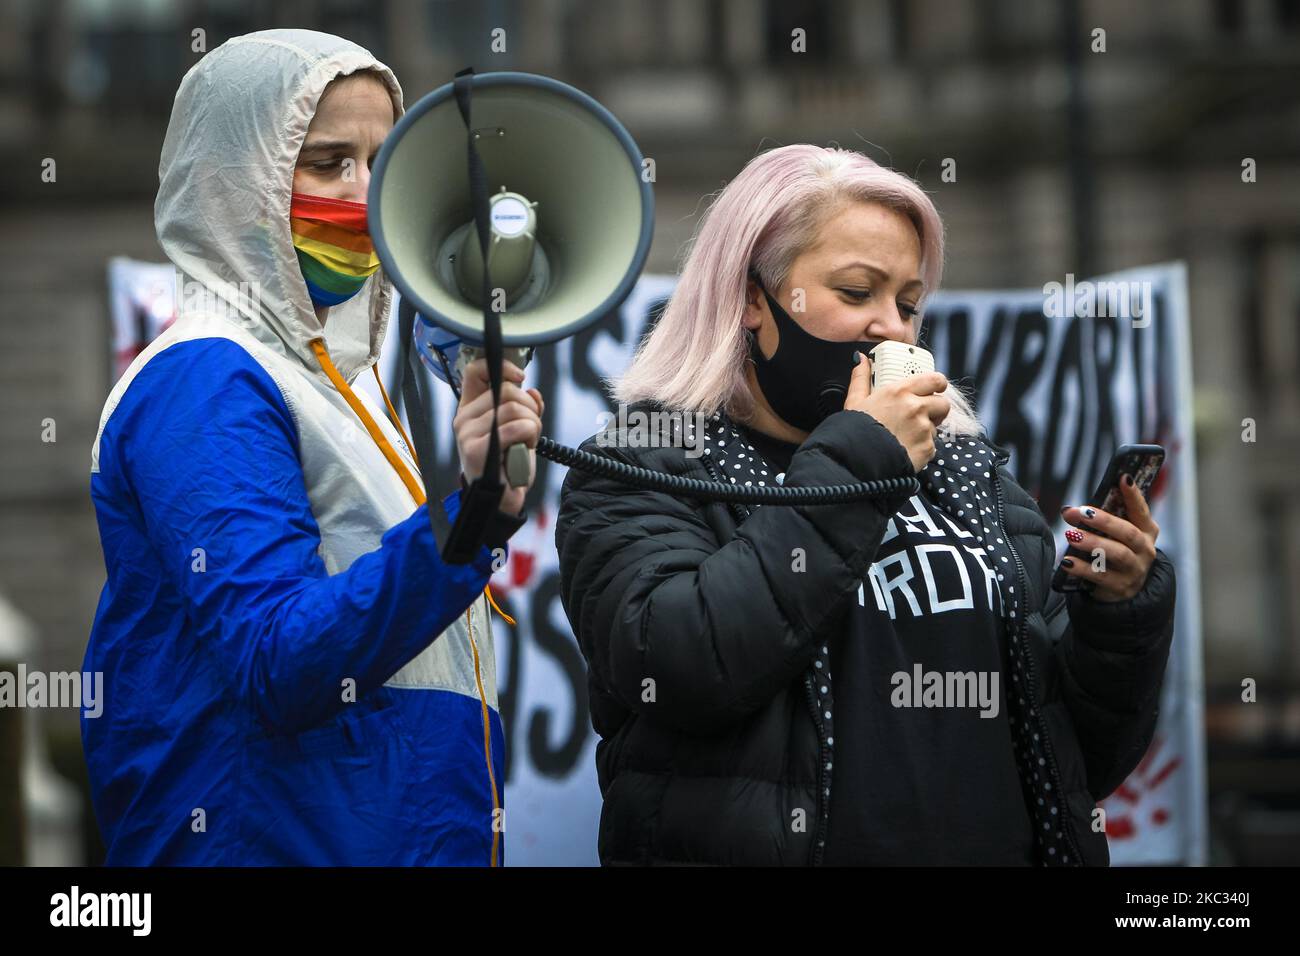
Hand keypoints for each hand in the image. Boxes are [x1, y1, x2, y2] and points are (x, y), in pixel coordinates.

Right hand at [453, 358, 544, 515]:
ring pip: (515, 408)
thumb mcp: (518, 429)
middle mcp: (464, 418)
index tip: (520, 378)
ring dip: (532, 425)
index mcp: (470, 408)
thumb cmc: (507, 464)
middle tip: (529, 429)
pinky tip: (522, 450)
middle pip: (506, 390)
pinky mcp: (477, 448)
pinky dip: (530, 437)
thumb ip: (524, 408)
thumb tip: (533, 391)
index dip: (502, 367)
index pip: (476, 370)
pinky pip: (517, 427)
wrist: (500, 500)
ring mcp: (467, 433)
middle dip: (530, 407)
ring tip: (524, 443)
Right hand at [844, 350, 949, 472]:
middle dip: (935, 409)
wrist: (854, 462)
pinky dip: (920, 448)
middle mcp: (915, 407)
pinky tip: (903, 449)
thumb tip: (861, 360)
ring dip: (925, 430)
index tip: (934, 388)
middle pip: (942, 404)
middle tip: (921, 415)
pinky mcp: (927, 449)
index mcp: (899, 392)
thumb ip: (861, 378)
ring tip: (904, 436)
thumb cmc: (854, 432)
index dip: (937, 384)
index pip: (935, 380)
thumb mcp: (854, 401)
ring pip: (935, 427)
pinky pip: (930, 446)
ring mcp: (923, 429)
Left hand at [1059, 475, 1159, 601]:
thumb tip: (1069, 510)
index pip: (1141, 510)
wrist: (1124, 590)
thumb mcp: (1115, 535)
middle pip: (1128, 532)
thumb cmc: (1115, 551)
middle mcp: (1145, 550)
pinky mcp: (1121, 587)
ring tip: (1071, 535)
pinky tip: (1067, 561)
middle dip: (1103, 521)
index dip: (1134, 495)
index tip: (1124, 478)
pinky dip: (1082, 568)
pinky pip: (1100, 576)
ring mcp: (1135, 570)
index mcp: (1146, 531)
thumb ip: (1101, 521)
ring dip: (1092, 543)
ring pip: (1117, 554)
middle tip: (1079, 513)